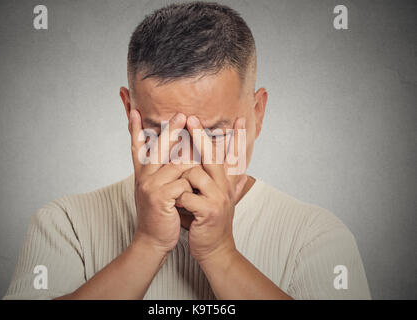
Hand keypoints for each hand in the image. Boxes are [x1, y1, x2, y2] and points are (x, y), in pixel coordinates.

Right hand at [129, 110, 192, 254]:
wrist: (153, 240)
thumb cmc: (160, 215)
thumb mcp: (159, 191)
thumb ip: (164, 174)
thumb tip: (179, 157)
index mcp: (143, 174)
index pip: (137, 147)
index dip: (135, 129)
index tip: (134, 111)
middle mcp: (144, 177)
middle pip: (157, 148)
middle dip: (171, 130)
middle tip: (182, 115)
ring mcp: (151, 186)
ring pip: (177, 164)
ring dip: (192, 162)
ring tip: (202, 160)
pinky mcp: (160, 197)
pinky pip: (183, 182)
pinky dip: (192, 185)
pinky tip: (193, 193)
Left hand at [176, 115, 247, 262]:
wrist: (215, 249)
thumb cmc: (210, 221)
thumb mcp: (218, 199)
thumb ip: (222, 183)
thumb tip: (239, 172)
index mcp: (226, 183)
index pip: (234, 155)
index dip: (238, 137)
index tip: (239, 118)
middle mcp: (225, 188)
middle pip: (213, 156)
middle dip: (201, 136)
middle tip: (191, 118)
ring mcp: (218, 199)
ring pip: (195, 174)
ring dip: (181, 180)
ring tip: (177, 192)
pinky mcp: (209, 211)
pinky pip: (187, 196)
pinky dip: (179, 199)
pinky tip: (176, 205)